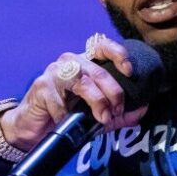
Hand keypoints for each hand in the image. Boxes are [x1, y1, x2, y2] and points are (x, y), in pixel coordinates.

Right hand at [0, 36, 147, 150]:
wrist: (33, 128)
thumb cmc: (67, 116)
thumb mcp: (98, 115)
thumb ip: (120, 112)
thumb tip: (143, 108)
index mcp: (85, 63)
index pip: (103, 47)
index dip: (118, 54)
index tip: (130, 71)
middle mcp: (70, 62)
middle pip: (98, 71)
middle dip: (113, 93)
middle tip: (117, 112)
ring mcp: (54, 72)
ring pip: (82, 82)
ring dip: (96, 101)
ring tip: (102, 118)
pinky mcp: (41, 86)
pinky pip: (61, 102)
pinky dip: (68, 115)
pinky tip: (67, 122)